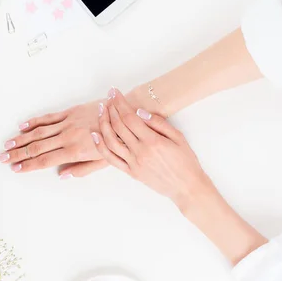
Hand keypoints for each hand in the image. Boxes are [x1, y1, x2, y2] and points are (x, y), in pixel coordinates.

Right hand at [0, 101, 107, 175]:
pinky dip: (34, 122)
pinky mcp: (70, 112)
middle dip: (18, 153)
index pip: (45, 160)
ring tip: (8, 144)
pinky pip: (48, 118)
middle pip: (37, 147)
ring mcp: (67, 123)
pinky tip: (23, 127)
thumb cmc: (117, 138)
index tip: (15, 168)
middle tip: (3, 157)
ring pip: (38, 132)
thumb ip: (82, 169)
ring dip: (21, 139)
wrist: (124, 113)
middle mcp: (68, 136)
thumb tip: (63, 175)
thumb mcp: (104, 161)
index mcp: (75, 151)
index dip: (28, 165)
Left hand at [92, 89, 210, 209]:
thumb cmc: (186, 162)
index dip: (120, 103)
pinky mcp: (130, 172)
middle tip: (107, 98)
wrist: (186, 187)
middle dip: (110, 109)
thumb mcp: (179, 137)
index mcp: (153, 141)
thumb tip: (140, 112)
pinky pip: (111, 159)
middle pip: (118, 126)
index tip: (114, 92)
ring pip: (111, 141)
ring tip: (101, 111)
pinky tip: (95, 135)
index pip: (130, 117)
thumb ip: (159, 123)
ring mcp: (133, 163)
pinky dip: (100, 146)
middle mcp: (140, 152)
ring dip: (103, 124)